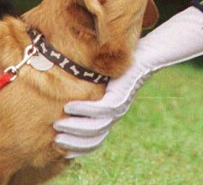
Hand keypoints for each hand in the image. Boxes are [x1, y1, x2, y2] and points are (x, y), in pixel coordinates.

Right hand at [54, 7, 202, 156]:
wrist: (148, 54)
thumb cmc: (125, 63)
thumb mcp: (104, 79)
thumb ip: (91, 87)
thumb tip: (67, 90)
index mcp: (113, 113)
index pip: (95, 140)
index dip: (79, 148)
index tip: (62, 149)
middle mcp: (116, 114)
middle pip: (93, 139)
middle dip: (73, 143)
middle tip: (55, 139)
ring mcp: (119, 106)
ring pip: (95, 127)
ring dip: (75, 128)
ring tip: (58, 124)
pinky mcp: (120, 96)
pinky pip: (100, 110)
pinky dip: (83, 110)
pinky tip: (69, 106)